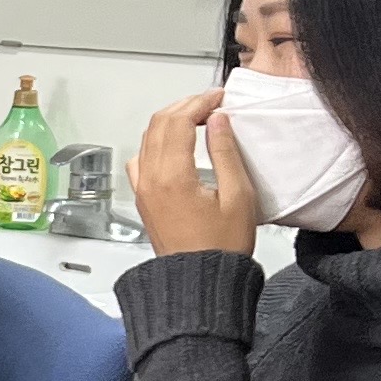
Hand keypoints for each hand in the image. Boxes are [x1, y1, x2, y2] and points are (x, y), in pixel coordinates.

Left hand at [134, 88, 259, 257]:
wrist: (198, 283)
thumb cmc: (221, 247)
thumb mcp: (238, 197)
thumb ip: (226, 153)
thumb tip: (219, 120)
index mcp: (173, 176)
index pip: (178, 121)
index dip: (199, 102)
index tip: (219, 97)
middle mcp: (150, 178)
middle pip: (159, 123)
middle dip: (185, 106)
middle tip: (211, 102)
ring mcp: (143, 188)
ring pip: (148, 138)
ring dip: (170, 121)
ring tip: (198, 117)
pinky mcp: (143, 198)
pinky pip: (141, 159)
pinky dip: (157, 142)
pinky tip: (175, 145)